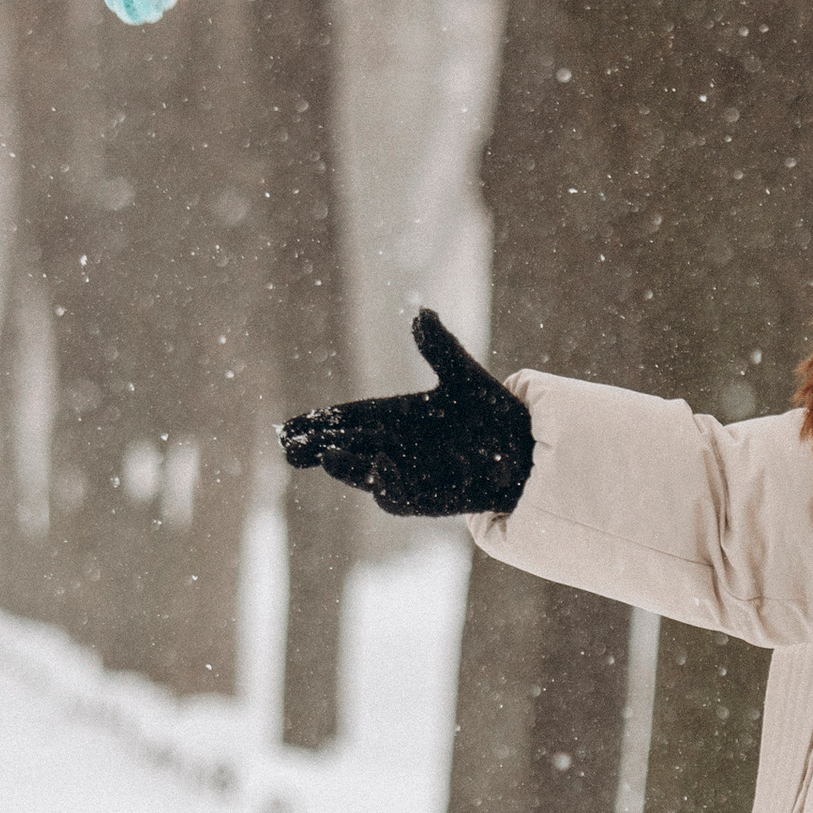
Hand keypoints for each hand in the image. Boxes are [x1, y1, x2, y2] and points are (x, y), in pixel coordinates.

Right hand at [279, 310, 534, 519]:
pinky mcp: (427, 499)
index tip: (287, 427)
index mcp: (393, 418)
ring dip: (344, 465)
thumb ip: (440, 347)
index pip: (347, 419)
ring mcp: (408, 475)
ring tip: (325, 454)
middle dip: (316, 447)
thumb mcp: (463, 375)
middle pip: (344, 448)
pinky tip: (378, 465)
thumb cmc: (493, 415)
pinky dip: (386, 483)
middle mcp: (393, 448)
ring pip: (363, 473)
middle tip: (288, 446)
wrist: (526, 451)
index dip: (317, 423)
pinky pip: (398, 497)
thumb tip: (421, 313)